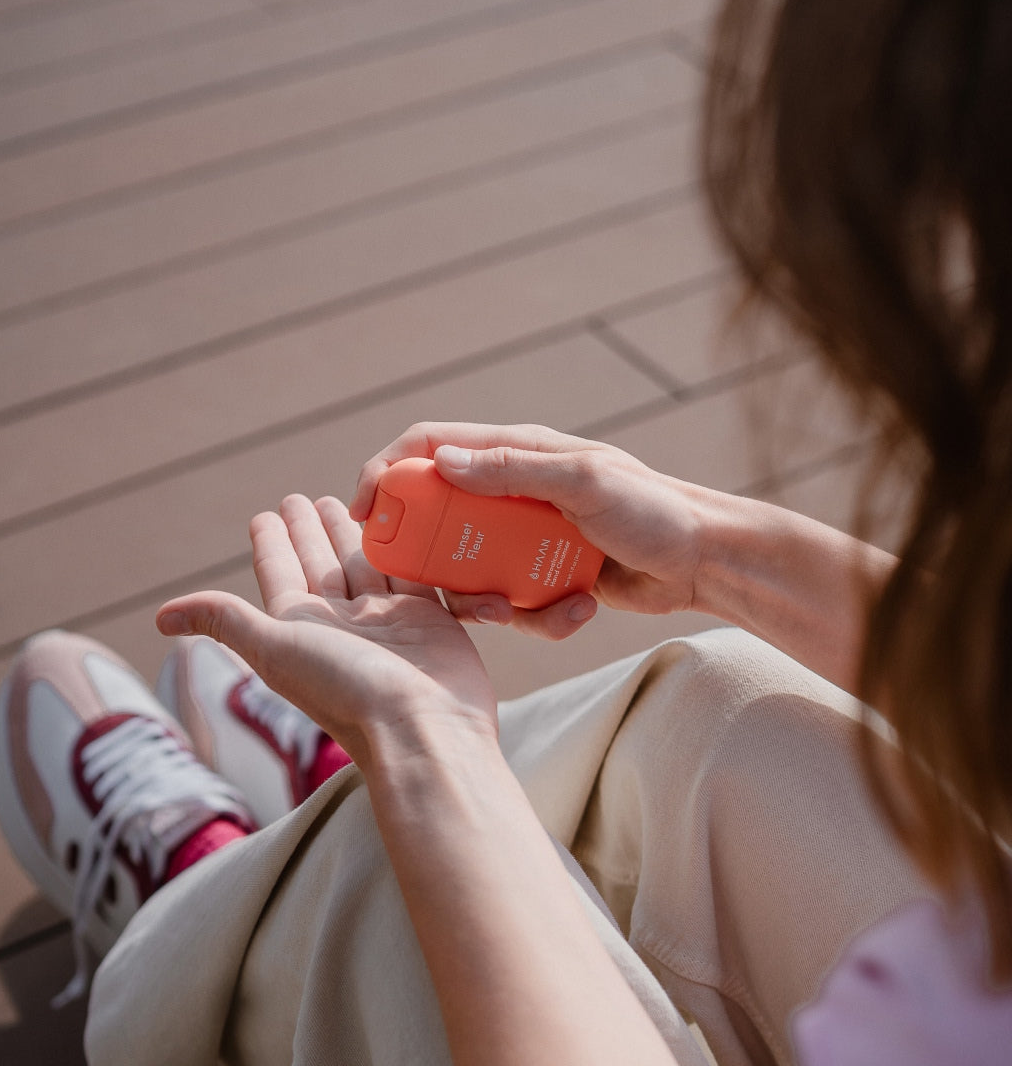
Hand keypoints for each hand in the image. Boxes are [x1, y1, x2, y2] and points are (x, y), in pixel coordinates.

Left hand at [156, 495, 498, 767]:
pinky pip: (412, 572)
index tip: (265, 515)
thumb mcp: (275, 650)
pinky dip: (406, 548)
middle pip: (323, 565)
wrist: (424, 729)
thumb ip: (225, 621)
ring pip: (367, 565)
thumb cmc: (346, 692)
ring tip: (349, 502)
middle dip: (311, 531)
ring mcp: (388, 621)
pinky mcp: (429, 618)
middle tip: (305, 497)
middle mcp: (343, 625)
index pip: (281, 574)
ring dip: (355, 534)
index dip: (271, 543)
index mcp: (301, 629)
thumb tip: (161, 618)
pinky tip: (403, 525)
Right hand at [350, 423, 706, 639]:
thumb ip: (512, 470)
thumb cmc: (651, 508)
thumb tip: (442, 463)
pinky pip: (513, 603)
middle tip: (425, 587)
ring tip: (509, 611)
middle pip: (437, 517)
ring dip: (482, 599)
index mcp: (516, 453)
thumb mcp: (583, 481)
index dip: (387, 471)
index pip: (430, 448)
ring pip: (470, 570)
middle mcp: (512, 492)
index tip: (363, 512)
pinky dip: (535, 617)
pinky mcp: (543, 577)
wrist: (702, 560)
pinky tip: (574, 614)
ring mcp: (526, 537)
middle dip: (426, 556)